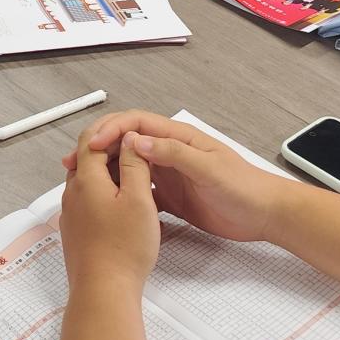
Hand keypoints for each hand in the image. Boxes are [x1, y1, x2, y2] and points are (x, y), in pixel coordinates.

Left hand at [59, 123, 160, 297]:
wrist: (104, 291)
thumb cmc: (124, 248)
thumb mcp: (138, 199)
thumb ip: (134, 165)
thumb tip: (129, 139)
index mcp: (86, 179)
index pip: (92, 141)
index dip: (111, 132)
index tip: (132, 133)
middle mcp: (73, 193)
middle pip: (87, 160)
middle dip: (110, 153)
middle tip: (137, 154)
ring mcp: (72, 214)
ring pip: (88, 182)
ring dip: (109, 175)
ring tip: (136, 180)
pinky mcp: (76, 232)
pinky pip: (88, 203)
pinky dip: (105, 196)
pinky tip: (124, 208)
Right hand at [62, 111, 294, 243]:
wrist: (265, 215)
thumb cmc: (245, 188)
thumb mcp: (209, 169)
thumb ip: (175, 154)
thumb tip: (138, 141)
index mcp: (178, 137)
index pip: (135, 123)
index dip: (110, 130)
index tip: (91, 145)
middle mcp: (170, 151)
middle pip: (125, 141)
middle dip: (98, 147)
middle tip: (74, 162)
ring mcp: (169, 173)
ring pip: (128, 165)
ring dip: (105, 169)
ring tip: (82, 181)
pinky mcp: (171, 195)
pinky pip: (138, 189)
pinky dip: (121, 191)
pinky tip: (107, 202)